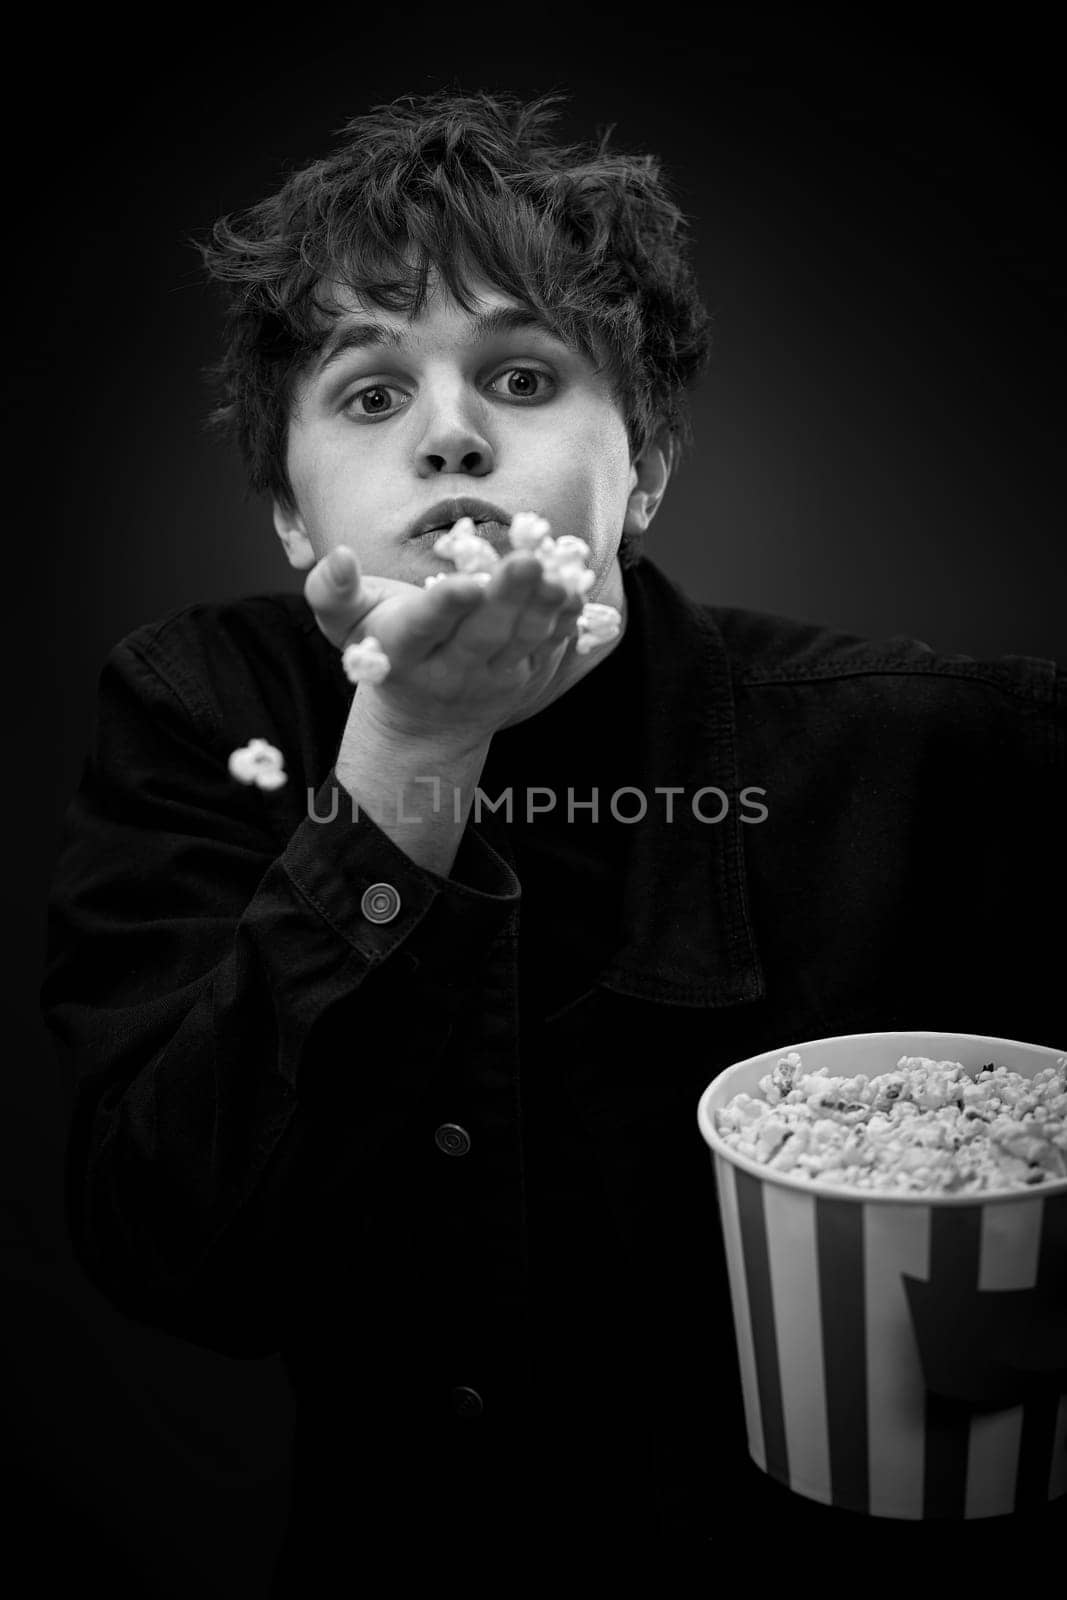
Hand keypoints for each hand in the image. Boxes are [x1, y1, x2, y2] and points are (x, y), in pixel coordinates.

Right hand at [304, 544, 583, 742]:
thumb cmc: (384, 650)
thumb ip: (332, 591)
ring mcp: (493, 678)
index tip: (466, 585)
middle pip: (481, 635)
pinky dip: (564, 623)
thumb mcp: (344, 626)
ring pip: (520, 642)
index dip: (444, 608)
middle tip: (526, 562)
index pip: (424, 628)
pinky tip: (575, 593)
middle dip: (506, 599)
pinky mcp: (527, 676)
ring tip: (557, 577)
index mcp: (402, 652)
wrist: (425, 723)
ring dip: (542, 610)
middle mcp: (450, 671)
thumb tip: (339, 556)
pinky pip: (548, 649)